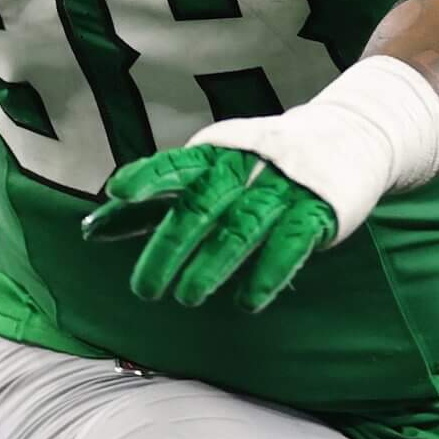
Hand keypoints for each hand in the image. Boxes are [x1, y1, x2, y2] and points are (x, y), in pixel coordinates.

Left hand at [81, 144, 337, 311]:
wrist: (349, 137)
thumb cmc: (259, 163)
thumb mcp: (205, 175)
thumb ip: (151, 203)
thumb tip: (89, 229)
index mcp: (216, 153)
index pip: (177, 164)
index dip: (149, 176)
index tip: (119, 190)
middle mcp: (247, 165)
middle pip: (202, 205)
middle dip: (171, 247)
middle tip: (146, 290)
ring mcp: (284, 186)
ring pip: (241, 228)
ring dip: (212, 265)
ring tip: (188, 298)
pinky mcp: (318, 211)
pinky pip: (288, 245)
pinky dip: (267, 274)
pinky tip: (248, 302)